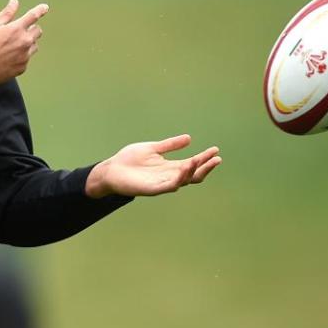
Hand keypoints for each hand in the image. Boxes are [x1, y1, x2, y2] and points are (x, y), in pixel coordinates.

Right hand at [0, 0, 46, 99]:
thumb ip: (6, 13)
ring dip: (27, 42)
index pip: (33, 15)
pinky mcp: (22, 67)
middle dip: (31, 28)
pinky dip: (21, 55)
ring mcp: (25, 56)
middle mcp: (24, 42)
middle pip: (37, 31)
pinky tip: (7, 57)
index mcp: (16, 29)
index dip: (40, 10)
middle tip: (18, 30)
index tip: (45, 7)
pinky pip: (26, 58)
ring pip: (34, 45)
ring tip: (11, 45)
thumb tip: (15, 2)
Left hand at [85, 134, 221, 198]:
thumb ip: (170, 145)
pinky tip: (183, 170)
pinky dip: (177, 179)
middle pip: (192, 174)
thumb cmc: (130, 159)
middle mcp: (169, 176)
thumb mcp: (153, 148)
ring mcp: (161, 184)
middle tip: (216, 158)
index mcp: (170, 167)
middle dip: (205, 167)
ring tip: (199, 161)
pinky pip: (168, 186)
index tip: (215, 150)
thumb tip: (189, 138)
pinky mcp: (151, 189)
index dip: (204, 158)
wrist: (111, 169)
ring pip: (182, 180)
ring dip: (192, 171)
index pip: (192, 164)